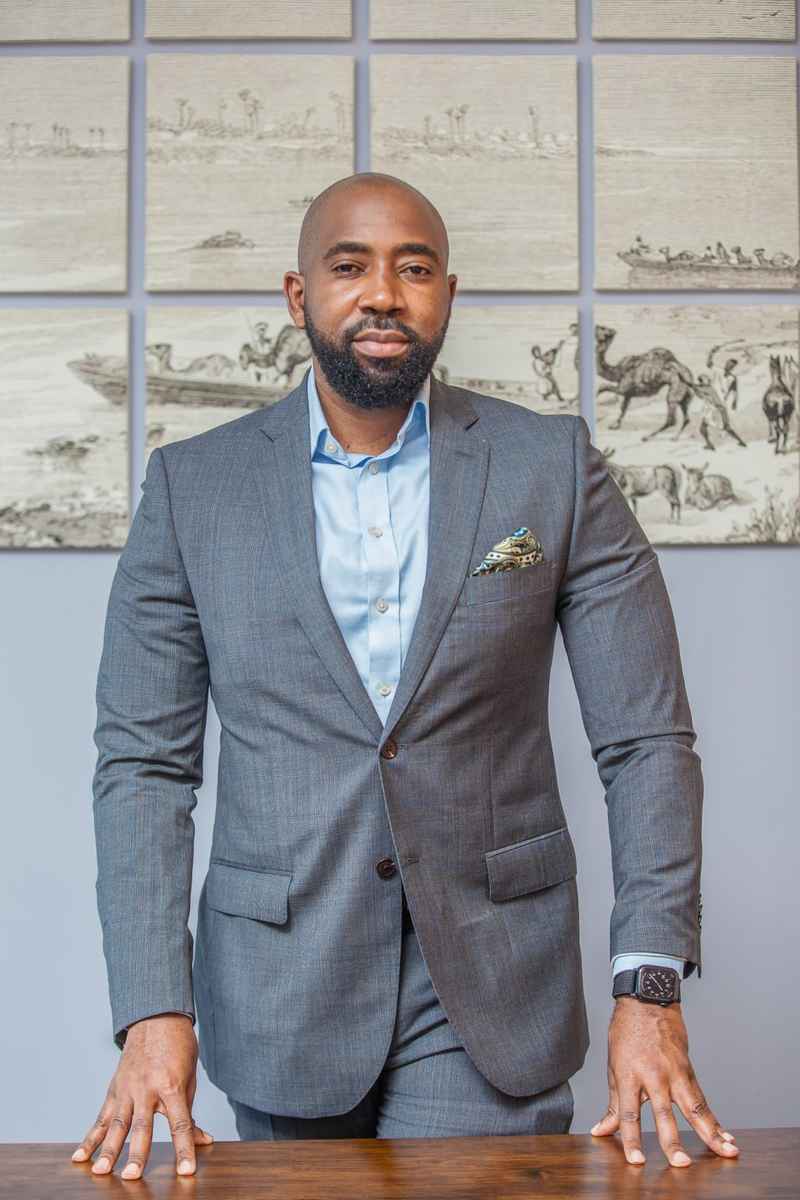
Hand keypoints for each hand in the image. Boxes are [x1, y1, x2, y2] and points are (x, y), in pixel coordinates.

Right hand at [70, 1013, 213, 1178]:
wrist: (156, 1017)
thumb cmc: (178, 1047)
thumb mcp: (190, 1077)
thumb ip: (189, 1112)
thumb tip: (202, 1141)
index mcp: (172, 1085)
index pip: (180, 1123)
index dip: (185, 1148)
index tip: (187, 1171)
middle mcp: (147, 1088)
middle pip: (142, 1125)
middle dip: (138, 1153)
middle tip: (132, 1176)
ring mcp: (127, 1089)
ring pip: (117, 1124)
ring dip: (108, 1150)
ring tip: (100, 1171)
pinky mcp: (114, 1089)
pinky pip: (101, 1117)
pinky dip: (90, 1138)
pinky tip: (79, 1157)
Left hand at [590, 997, 739, 1166]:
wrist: (647, 1001)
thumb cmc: (627, 1034)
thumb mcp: (614, 1067)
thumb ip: (613, 1105)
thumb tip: (601, 1132)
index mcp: (629, 1075)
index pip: (628, 1114)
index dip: (631, 1139)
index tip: (637, 1162)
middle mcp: (653, 1076)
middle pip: (663, 1114)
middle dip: (673, 1141)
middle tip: (681, 1164)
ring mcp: (674, 1072)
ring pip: (694, 1107)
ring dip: (710, 1133)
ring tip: (725, 1153)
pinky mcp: (688, 1070)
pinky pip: (702, 1100)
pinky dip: (715, 1120)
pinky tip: (726, 1137)